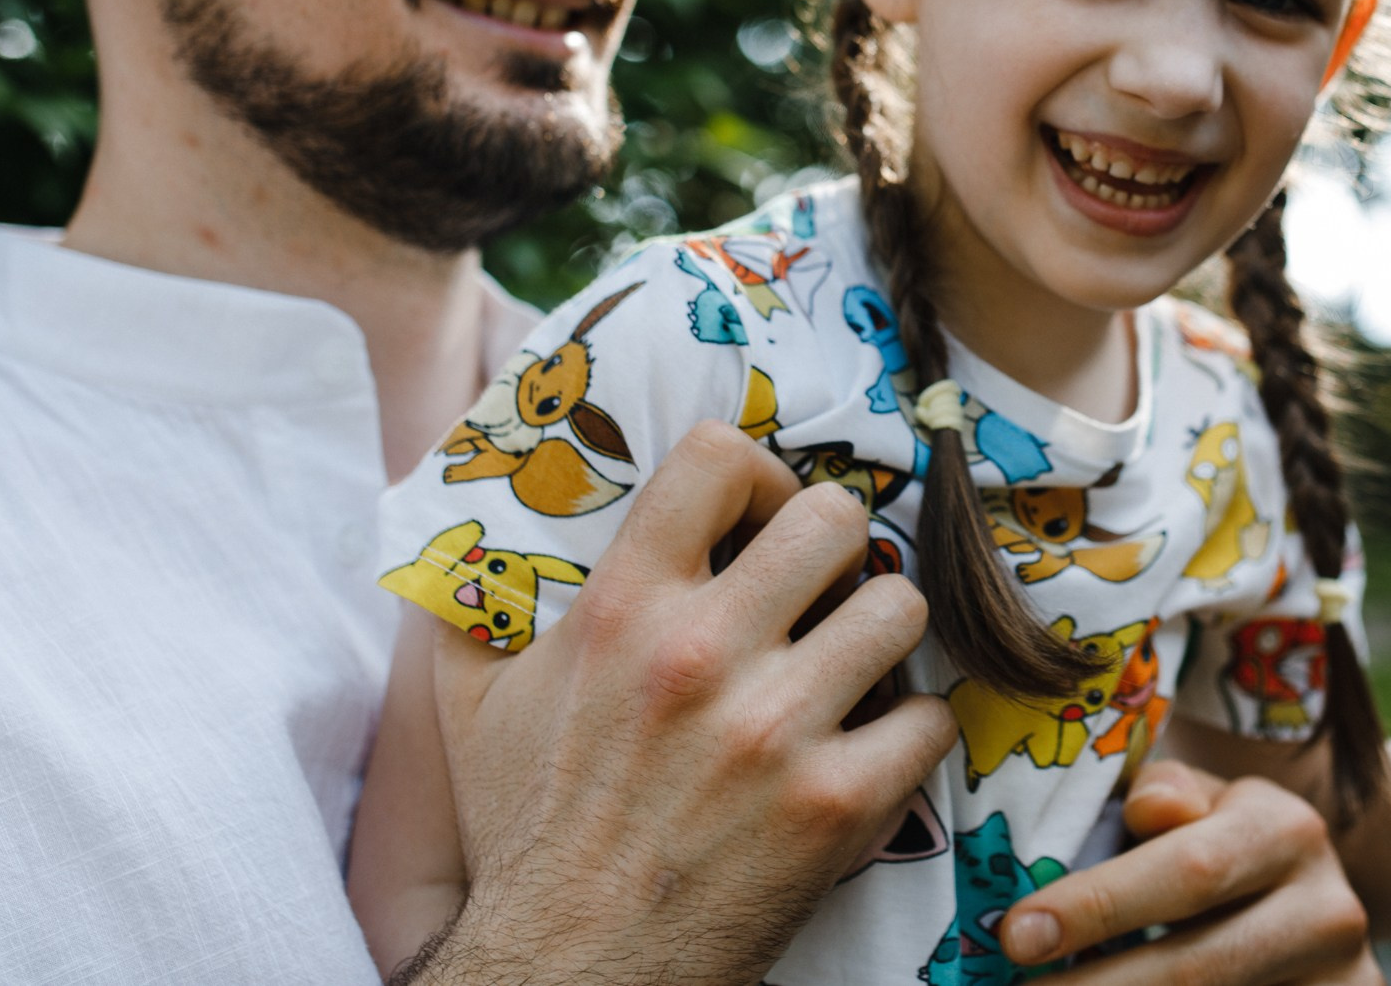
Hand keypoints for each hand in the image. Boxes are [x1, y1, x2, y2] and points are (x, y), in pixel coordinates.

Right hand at [414, 421, 957, 985]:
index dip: (756, 473)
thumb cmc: (527, 833)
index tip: (757, 519)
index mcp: (623, 610)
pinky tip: (870, 747)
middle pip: (836, 517)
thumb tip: (461, 533)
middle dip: (837, 550)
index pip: (716, 455)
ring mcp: (776, 730)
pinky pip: (929, 717)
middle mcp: (702, 654)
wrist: (570, 968)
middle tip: (819, 595)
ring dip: (883, 634)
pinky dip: (910, 731)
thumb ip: (476, 606)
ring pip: (900, 605)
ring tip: (852, 665)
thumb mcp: (473, 704)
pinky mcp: (837, 805)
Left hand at [999, 761, 1379, 984]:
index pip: (1187, 872)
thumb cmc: (1226, 844)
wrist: (1315, 910)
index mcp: (1286, 831)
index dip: (1097, 907)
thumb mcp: (1205, 802)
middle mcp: (1327, 909)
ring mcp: (1340, 979)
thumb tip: (1149, 807)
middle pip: (1194, 969)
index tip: (1016, 935)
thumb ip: (1167, 793)